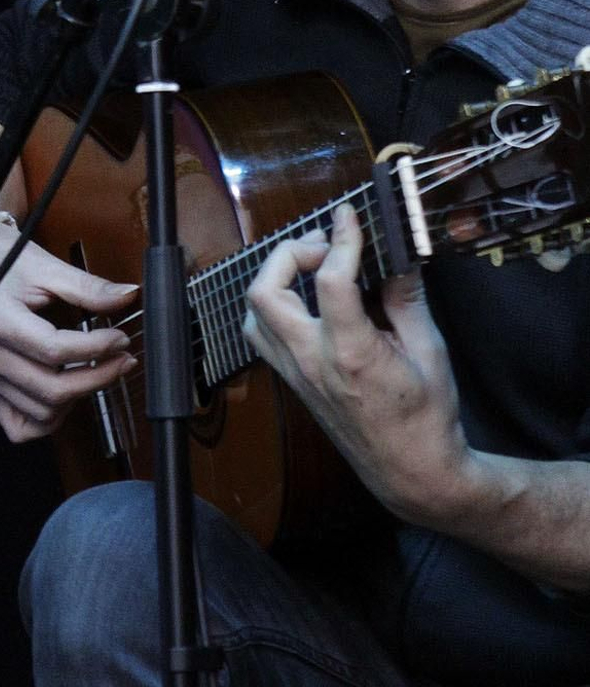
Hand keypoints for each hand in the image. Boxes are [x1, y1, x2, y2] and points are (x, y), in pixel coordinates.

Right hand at [0, 222, 135, 443]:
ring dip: (76, 399)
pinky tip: (63, 394)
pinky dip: (46, 419)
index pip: (56, 350)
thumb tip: (127, 296)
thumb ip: (87, 287)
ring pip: (41, 413)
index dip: (97, 348)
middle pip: (52, 390)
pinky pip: (18, 426)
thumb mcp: (44, 266)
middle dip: (98, 378)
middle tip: (121, 359)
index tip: (120, 338)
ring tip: (95, 373)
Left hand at [243, 201, 471, 520]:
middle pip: (265, 292)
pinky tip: (309, 299)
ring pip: (255, 313)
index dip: (341, 239)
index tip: (350, 215)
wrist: (409, 470)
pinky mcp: (292, 381)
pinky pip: (263, 334)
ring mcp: (295, 374)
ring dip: (276, 279)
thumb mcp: (430, 351)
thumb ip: (407, 299)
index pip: (330, 280)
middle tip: (327, 245)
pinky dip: (276, 306)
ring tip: (315, 268)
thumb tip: (397, 255)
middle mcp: (311, 362)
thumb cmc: (426, 417)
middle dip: (289, 253)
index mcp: (350, 354)